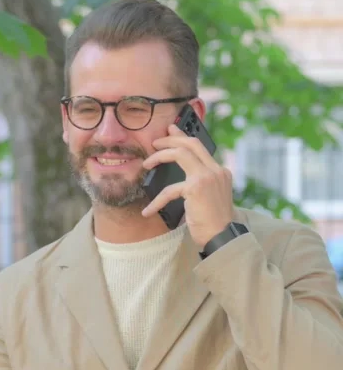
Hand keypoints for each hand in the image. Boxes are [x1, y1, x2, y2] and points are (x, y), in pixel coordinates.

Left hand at [141, 123, 234, 248]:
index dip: (183, 137)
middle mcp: (216, 170)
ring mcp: (207, 176)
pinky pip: (170, 189)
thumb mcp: (210, 200)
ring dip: (160, 156)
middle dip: (170, 139)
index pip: (200, 147)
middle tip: (155, 142)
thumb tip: (182, 184)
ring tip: (146, 164)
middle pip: (191, 143)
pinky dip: (157, 201)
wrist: (223, 238)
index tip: (171, 131)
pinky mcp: (196, 188)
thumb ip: (200, 187)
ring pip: (180, 153)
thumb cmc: (214, 224)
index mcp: (220, 172)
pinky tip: (148, 211)